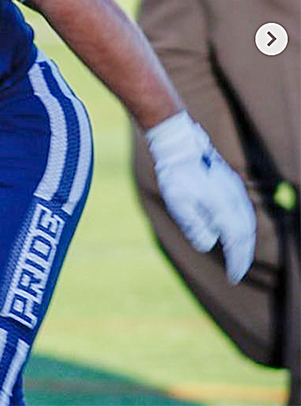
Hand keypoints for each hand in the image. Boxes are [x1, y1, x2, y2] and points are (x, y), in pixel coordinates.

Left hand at [146, 111, 255, 283]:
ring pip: (247, 222)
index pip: (235, 241)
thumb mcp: (178, 204)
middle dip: (242, 256)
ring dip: (244, 242)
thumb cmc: (176, 175)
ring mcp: (235, 190)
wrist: (179, 146)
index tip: (232, 277)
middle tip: (236, 272)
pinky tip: (234, 232)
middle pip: (245, 234)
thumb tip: (208, 245)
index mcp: (222, 206)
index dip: (236, 261)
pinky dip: (243, 227)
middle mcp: (234, 199)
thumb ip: (194, 226)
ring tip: (237, 257)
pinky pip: (244, 211)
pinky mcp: (232, 184)